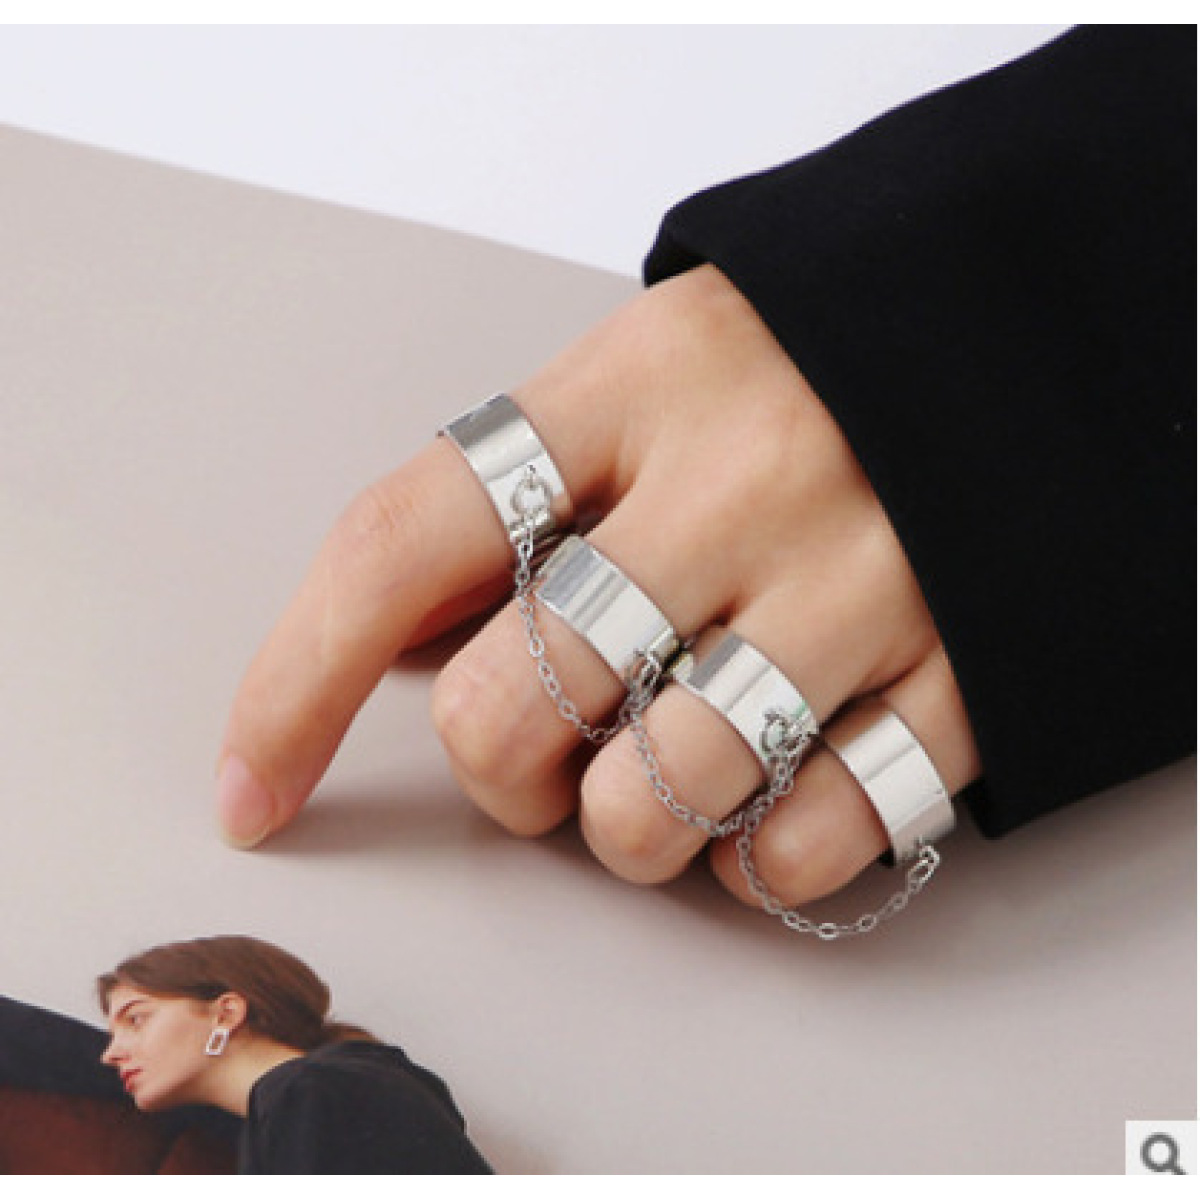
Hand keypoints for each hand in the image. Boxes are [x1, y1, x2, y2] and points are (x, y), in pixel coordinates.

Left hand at [216, 264, 980, 914]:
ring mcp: (859, 582)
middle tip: (542, 744)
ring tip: (662, 767)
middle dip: (496, 770)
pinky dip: (753, 862)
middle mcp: (741, 479)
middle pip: (507, 707)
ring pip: (645, 807)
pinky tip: (765, 796)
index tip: (251, 790)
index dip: (292, 681)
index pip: (401, 544)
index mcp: (632, 383)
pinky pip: (799, 852)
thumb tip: (379, 656)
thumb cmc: (801, 376)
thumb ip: (510, 508)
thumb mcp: (642, 384)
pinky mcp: (961, 677)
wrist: (1036, 315)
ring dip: (619, 830)